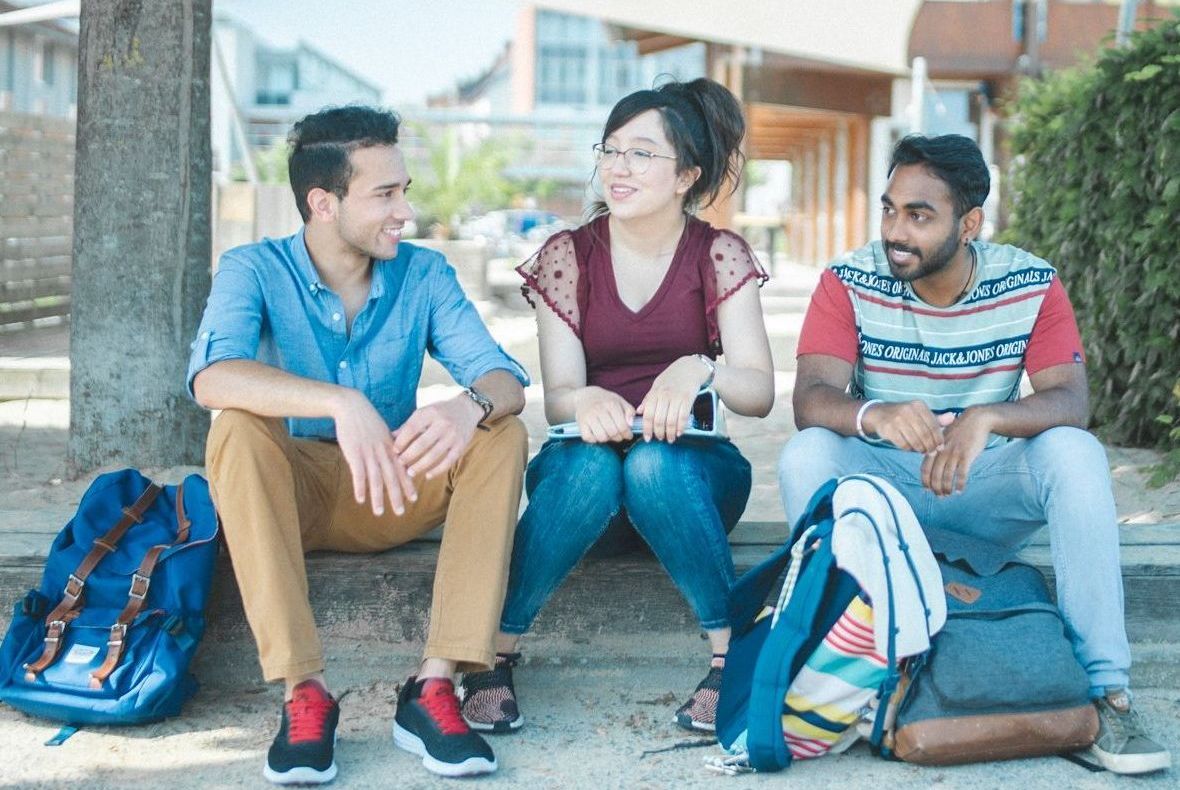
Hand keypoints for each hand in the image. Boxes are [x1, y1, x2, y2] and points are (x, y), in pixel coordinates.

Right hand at [332, 389, 415, 515]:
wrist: (352, 406)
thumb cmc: (367, 421)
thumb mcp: (382, 433)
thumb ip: (389, 446)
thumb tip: (395, 458)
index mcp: (391, 448)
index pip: (402, 470)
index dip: (408, 484)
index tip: (414, 499)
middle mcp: (383, 452)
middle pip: (392, 478)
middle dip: (396, 496)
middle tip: (400, 513)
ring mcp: (369, 453)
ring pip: (376, 479)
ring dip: (378, 498)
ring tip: (379, 512)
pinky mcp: (354, 453)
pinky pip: (358, 473)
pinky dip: (360, 487)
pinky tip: (361, 500)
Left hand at [393, 394, 482, 480]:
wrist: (467, 409)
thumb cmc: (440, 412)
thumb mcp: (424, 412)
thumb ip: (408, 425)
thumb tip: (391, 437)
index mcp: (430, 413)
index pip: (412, 428)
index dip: (402, 441)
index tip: (394, 451)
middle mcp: (442, 423)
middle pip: (422, 443)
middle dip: (409, 455)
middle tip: (400, 464)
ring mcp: (453, 435)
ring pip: (434, 454)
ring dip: (420, 466)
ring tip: (410, 473)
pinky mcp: (461, 445)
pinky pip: (448, 461)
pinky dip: (437, 470)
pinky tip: (427, 476)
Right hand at [573, 386, 635, 442]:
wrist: (585, 396)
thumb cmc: (605, 401)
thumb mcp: (620, 401)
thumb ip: (629, 411)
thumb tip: (630, 425)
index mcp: (611, 404)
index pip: (622, 426)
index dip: (627, 433)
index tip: (628, 435)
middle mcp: (599, 409)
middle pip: (612, 432)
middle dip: (618, 437)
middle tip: (618, 435)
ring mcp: (588, 416)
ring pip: (601, 437)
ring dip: (606, 439)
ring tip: (608, 434)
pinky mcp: (580, 423)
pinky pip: (588, 438)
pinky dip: (594, 439)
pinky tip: (597, 434)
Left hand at [637, 355, 709, 441]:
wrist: (690, 367)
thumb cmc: (672, 377)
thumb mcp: (657, 385)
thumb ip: (648, 398)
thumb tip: (639, 411)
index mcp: (655, 393)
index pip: (647, 415)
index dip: (646, 429)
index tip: (647, 438)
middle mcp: (664, 395)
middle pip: (659, 420)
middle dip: (659, 433)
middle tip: (660, 439)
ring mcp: (676, 397)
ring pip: (670, 421)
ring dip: (670, 433)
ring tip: (670, 439)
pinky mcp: (688, 399)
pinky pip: (683, 417)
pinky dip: (681, 427)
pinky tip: (679, 433)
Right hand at [861, 399, 945, 453]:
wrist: (878, 414)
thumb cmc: (904, 416)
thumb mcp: (920, 414)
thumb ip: (936, 418)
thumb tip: (953, 417)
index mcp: (918, 405)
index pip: (933, 425)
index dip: (938, 438)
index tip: (940, 447)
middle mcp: (908, 409)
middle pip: (925, 434)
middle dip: (930, 446)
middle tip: (932, 453)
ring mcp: (896, 418)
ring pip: (914, 440)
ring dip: (920, 449)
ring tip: (922, 451)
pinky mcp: (888, 428)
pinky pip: (903, 444)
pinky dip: (908, 449)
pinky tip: (910, 448)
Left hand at [921, 409, 991, 494]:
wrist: (976, 419)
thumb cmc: (959, 430)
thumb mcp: (943, 437)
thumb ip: (935, 450)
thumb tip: (932, 466)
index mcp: (934, 447)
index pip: (925, 468)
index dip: (925, 481)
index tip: (927, 490)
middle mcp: (941, 451)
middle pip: (935, 475)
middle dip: (936, 488)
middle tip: (940, 496)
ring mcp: (953, 454)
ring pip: (947, 477)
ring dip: (947, 488)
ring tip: (948, 494)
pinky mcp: (966, 455)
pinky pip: (961, 474)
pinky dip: (960, 484)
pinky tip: (960, 490)